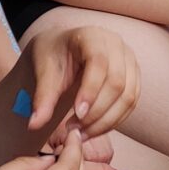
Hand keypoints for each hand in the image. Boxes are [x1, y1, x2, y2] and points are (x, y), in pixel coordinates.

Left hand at [22, 24, 139, 139]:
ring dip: (107, 121)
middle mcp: (117, 45)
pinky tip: (94, 129)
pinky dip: (115, 120)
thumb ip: (43, 97)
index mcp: (93, 37)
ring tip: (82, 132)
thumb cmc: (53, 55)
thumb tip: (35, 125)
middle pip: (117, 83)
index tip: (76, 115)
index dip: (90, 91)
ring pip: (128, 97)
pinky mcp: (134, 77)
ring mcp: (129, 61)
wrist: (63, 48)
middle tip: (75, 129)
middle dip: (97, 112)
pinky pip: (131, 103)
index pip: (99, 63)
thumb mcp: (43, 71)